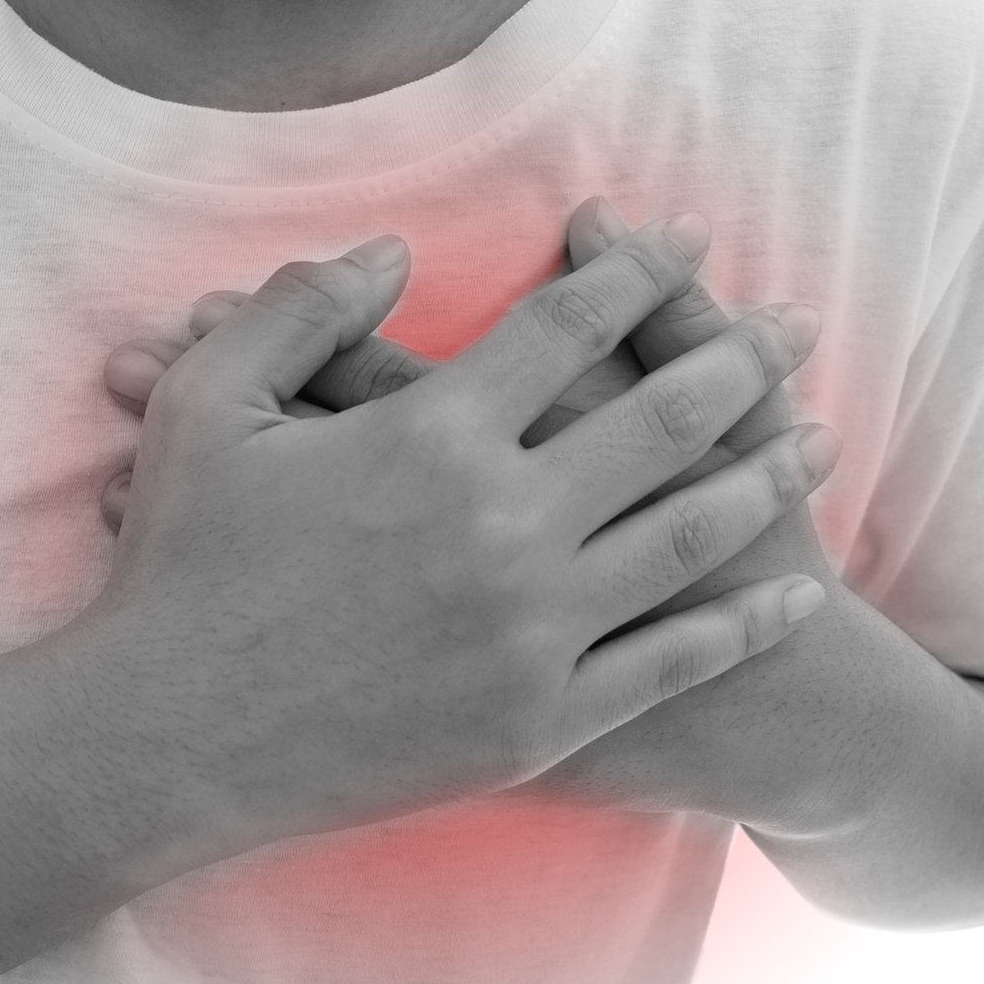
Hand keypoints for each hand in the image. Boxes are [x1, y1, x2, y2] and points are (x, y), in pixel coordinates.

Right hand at [64, 214, 833, 847]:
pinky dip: (743, 622)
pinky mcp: (540, 723)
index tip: (685, 242)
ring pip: (687, 535)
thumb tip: (393, 249)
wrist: (165, 741)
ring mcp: (533, 630)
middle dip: (740, 358)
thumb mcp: (207, 406)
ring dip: (764, 479)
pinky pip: (670, 662)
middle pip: (662, 418)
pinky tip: (793, 595)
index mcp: (431, 432)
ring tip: (818, 441)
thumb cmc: (177, 566)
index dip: (638, 272)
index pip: (570, 324)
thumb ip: (300, 307)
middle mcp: (505, 523)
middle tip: (794, 326)